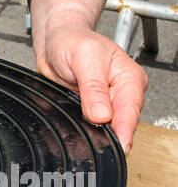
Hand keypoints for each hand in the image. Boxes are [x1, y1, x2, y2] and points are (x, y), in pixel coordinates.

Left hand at [36, 18, 147, 153]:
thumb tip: (102, 115)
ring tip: (81, 132)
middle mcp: (123, 93)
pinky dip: (85, 131)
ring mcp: (108, 104)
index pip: (131, 110)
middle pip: (121, 125)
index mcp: (129, 78)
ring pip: (107, 129)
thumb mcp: (83, 57)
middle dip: (108, 135)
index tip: (118, 146)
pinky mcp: (93, 111)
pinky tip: (77, 131)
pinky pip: (92, 127)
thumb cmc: (72, 41)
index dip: (124, 131)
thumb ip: (93, 87)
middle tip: (93, 141)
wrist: (55, 42)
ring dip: (95, 134)